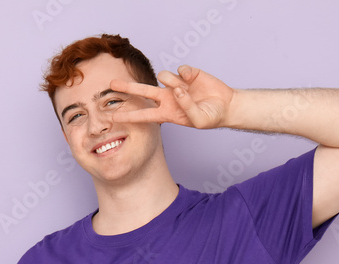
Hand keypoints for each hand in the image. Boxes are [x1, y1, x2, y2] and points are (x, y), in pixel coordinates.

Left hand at [110, 65, 234, 128]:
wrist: (226, 105)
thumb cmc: (210, 116)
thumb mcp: (198, 120)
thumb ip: (186, 107)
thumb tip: (177, 90)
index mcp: (167, 113)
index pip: (144, 115)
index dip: (129, 116)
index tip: (114, 118)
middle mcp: (167, 98)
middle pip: (143, 91)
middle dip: (127, 87)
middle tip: (112, 84)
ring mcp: (176, 85)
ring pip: (164, 76)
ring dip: (173, 82)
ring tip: (185, 89)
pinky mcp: (187, 74)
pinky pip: (180, 69)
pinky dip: (186, 74)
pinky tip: (193, 79)